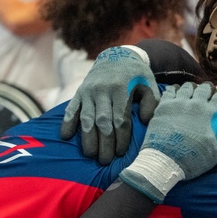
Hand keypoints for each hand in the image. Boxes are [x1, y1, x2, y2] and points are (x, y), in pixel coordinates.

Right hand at [62, 46, 161, 164]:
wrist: (117, 56)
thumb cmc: (136, 76)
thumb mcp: (149, 84)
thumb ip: (151, 102)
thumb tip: (144, 120)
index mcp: (121, 89)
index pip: (120, 119)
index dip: (121, 138)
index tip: (121, 153)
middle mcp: (102, 90)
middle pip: (102, 122)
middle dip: (104, 143)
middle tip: (104, 161)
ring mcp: (88, 91)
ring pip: (86, 118)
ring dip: (87, 138)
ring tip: (90, 154)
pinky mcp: (79, 92)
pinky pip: (71, 108)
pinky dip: (67, 122)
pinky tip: (65, 136)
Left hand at [118, 82, 216, 201]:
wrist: (165, 162)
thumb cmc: (196, 159)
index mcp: (212, 112)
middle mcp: (196, 102)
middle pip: (206, 86)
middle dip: (209, 90)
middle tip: (208, 100)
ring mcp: (178, 102)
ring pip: (189, 85)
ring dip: (193, 89)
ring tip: (193, 98)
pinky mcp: (163, 105)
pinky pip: (171, 89)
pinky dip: (176, 91)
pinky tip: (177, 98)